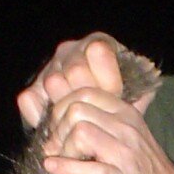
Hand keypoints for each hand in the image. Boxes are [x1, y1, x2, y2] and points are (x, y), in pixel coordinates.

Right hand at [16, 34, 154, 130]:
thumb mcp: (136, 98)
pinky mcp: (33, 90)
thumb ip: (141, 93)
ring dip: (69, 108)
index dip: (109, 79)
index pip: (98, 51)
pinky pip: (29, 99)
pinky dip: (41, 115)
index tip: (117, 95)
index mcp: (98, 45)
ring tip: (81, 122)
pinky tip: (56, 128)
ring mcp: (50, 68)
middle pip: (76, 70)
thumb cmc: (121, 106)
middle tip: (98, 113)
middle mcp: (71, 50)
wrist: (100, 124)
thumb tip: (144, 93)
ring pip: (54, 83)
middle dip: (90, 96)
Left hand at [38, 85, 173, 173]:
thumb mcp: (131, 134)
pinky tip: (52, 167)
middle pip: (77, 110)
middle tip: (56, 145)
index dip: (62, 107)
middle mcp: (126, 127)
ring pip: (80, 132)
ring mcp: (125, 153)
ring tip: (60, 158)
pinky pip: (89, 169)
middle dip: (58, 127)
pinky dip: (66, 168)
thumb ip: (110, 117)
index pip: (85, 92)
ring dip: (62, 147)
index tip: (58, 127)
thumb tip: (76, 103)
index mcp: (126, 113)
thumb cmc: (144, 169)